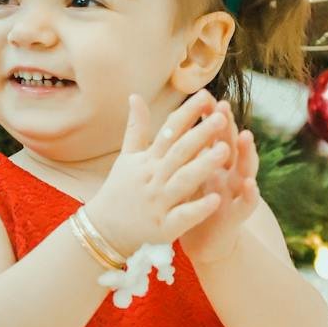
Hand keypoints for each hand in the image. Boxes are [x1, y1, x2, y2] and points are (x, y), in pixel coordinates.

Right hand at [83, 89, 229, 257]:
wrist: (103, 231)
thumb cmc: (119, 191)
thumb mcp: (126, 158)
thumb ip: (136, 128)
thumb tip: (135, 95)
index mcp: (148, 161)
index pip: (169, 132)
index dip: (187, 113)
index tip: (205, 95)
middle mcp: (153, 179)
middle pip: (179, 153)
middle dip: (201, 134)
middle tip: (222, 117)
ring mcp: (158, 203)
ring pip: (183, 181)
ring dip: (203, 166)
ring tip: (225, 150)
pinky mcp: (163, 227)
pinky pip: (182, 216)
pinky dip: (198, 209)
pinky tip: (216, 200)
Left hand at [179, 98, 258, 264]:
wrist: (201, 241)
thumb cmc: (193, 203)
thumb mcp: (187, 173)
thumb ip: (186, 149)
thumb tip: (174, 120)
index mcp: (214, 163)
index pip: (214, 135)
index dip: (211, 117)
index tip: (205, 97)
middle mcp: (228, 173)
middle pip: (231, 146)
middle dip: (229, 127)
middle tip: (224, 107)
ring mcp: (235, 192)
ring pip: (245, 169)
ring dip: (247, 153)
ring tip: (246, 135)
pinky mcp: (238, 215)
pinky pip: (247, 203)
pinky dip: (250, 193)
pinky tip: (250, 184)